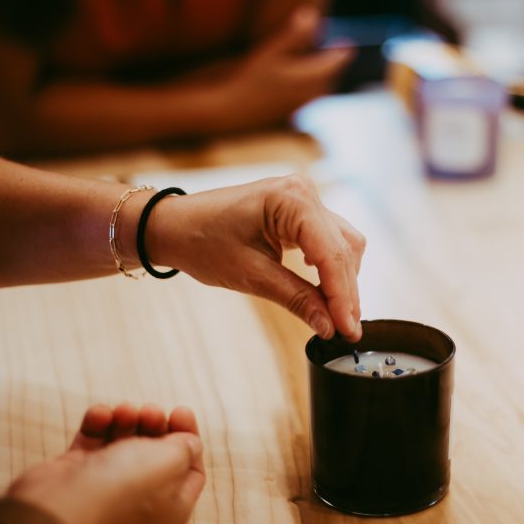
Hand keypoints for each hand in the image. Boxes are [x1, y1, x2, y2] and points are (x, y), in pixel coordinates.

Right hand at [9, 404, 204, 523]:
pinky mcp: (79, 472)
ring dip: (127, 420)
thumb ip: (186, 447)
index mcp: (172, 506)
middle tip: (150, 412)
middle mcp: (142, 499)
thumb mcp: (171, 461)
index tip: (179, 412)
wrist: (60, 508)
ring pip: (125, 442)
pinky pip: (95, 439)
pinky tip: (100, 416)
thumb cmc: (123, 487)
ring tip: (123, 412)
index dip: (189, 437)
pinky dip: (99, 423)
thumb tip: (189, 442)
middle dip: (156, 424)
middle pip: (158, 452)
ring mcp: (108, 486)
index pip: (191, 469)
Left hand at [147, 173, 364, 341]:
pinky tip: (324, 289)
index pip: (331, 254)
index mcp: (291, 199)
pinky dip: (331, 267)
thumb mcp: (250, 275)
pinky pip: (329, 239)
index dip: (342, 296)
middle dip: (345, 292)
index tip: (347, 331)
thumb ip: (296, 298)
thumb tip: (329, 327)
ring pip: (343, 244)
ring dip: (342, 281)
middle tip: (345, 331)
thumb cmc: (202, 242)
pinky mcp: (300, 209)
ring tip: (336, 317)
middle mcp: (304, 191)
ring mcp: (304, 197)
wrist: (175, 225)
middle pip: (343, 249)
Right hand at [213, 6, 352, 129]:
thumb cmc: (249, 79)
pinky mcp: (290, 118)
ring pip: (319, 93)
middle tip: (335, 56)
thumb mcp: (270, 52)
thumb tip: (312, 14)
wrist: (233, 111)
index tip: (348, 45)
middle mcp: (309, 95)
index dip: (342, 52)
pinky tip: (299, 90)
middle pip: (329, 79)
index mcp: (309, 78)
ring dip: (321, 81)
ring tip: (319, 72)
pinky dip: (309, 93)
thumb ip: (293, 35)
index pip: (334, 63)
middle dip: (331, 67)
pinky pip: (307, 103)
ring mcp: (300, 109)